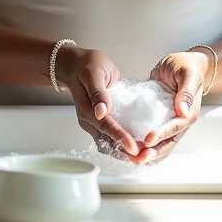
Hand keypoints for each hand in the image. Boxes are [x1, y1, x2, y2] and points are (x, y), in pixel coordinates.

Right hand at [54, 44, 138, 160]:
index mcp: (86, 109)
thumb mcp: (93, 73)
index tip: (133, 146)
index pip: (105, 126)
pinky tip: (137, 144)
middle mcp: (89, 120)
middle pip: (107, 141)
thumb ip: (98, 92)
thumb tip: (101, 111)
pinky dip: (123, 143)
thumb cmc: (86, 65)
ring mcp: (94, 122)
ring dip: (124, 151)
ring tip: (143, 155)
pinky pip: (111, 136)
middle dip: (124, 151)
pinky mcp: (100, 121)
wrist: (77, 64)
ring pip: (109, 143)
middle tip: (144, 156)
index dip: (119, 137)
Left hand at [136, 50, 210, 165]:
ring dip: (147, 153)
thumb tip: (183, 111)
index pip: (175, 128)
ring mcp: (168, 121)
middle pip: (168, 142)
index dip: (162, 135)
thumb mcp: (188, 74)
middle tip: (138, 159)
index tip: (148, 140)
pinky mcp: (158, 118)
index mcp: (188, 113)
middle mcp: (179, 121)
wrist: (181, 63)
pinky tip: (130, 148)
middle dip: (153, 152)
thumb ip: (186, 92)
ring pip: (160, 143)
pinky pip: (151, 133)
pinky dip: (143, 143)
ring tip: (132, 159)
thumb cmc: (186, 66)